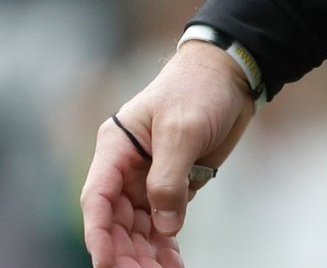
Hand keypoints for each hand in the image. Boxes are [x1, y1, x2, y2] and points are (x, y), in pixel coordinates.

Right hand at [81, 42, 256, 266]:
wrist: (229, 76)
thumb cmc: (198, 89)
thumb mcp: (182, 130)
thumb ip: (169, 179)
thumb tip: (164, 226)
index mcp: (116, 147)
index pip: (98, 197)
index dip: (99, 233)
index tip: (106, 262)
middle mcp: (125, 167)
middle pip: (117, 221)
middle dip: (126, 251)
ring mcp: (147, 179)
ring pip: (138, 229)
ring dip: (145, 254)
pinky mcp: (171, 186)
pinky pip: (162, 224)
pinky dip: (165, 246)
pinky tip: (172, 264)